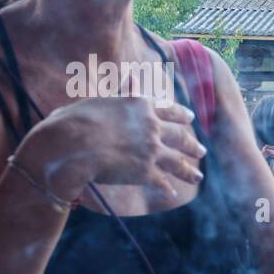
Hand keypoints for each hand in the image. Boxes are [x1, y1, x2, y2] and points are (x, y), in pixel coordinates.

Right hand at [16, 92, 205, 201]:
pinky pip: (162, 182)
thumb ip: (121, 94)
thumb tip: (131, 80)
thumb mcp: (101, 100)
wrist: (71, 144)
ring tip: (198, 176)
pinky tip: (172, 193)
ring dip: (189, 170)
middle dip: (192, 145)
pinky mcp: (146, 172)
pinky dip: (167, 189)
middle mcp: (152, 126)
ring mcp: (152, 150)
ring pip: (178, 162)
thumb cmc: (75, 120)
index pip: (169, 109)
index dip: (182, 115)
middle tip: (201, 150)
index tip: (191, 118)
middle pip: (180, 136)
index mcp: (140, 105)